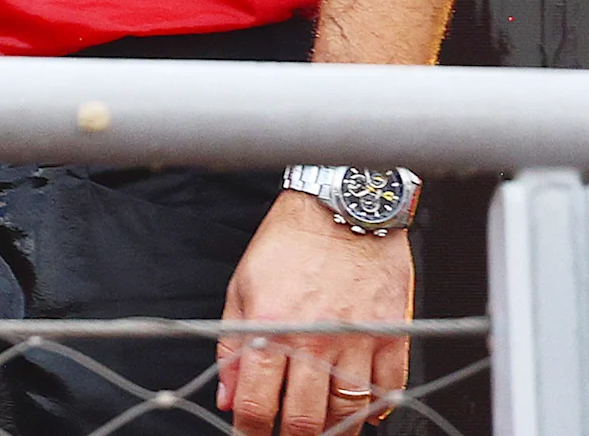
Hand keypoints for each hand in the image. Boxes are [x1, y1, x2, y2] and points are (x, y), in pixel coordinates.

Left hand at [217, 191, 412, 434]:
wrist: (340, 209)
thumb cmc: (287, 244)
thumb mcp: (241, 289)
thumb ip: (232, 348)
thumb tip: (228, 397)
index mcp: (272, 328)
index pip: (258, 402)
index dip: (251, 430)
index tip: (249, 435)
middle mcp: (316, 340)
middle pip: (306, 418)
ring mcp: (359, 340)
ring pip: (348, 411)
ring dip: (333, 430)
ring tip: (321, 430)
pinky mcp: (394, 335)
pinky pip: (389, 390)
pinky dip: (375, 408)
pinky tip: (360, 411)